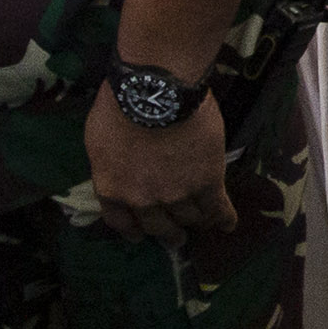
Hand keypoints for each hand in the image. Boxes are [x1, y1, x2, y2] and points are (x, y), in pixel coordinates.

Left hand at [87, 77, 233, 242]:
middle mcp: (143, 200)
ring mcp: (176, 194)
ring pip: (189, 217)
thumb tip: (118, 165)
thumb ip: (109, 162)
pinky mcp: (206, 183)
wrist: (156, 91)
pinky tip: (228, 224)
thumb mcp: (99, 137)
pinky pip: (217, 208)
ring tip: (203, 223)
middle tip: (176, 237)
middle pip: (158, 226)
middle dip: (168, 233)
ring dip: (196, 222)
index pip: (121, 221)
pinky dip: (224, 218)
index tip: (139, 235)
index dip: (133, 229)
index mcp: (112, 188)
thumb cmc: (121, 103)